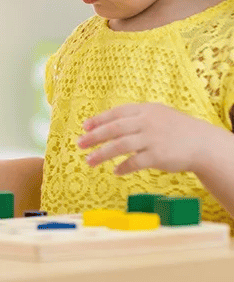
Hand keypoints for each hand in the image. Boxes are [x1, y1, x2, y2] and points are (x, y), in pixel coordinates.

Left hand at [78, 102, 219, 175]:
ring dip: (102, 154)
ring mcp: (152, 139)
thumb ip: (134, 117)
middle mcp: (147, 122)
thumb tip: (105, 125)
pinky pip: (135, 162)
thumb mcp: (156, 115)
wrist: (202, 143)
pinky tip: (115, 171)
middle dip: (94, 137)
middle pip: (114, 129)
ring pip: (120, 146)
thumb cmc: (175, 129)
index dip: (98, 120)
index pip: (116, 113)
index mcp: (145, 110)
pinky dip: (123, 167)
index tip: (84, 127)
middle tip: (79, 144)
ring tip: (89, 161)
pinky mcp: (158, 156)